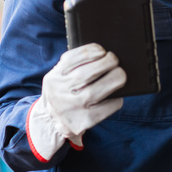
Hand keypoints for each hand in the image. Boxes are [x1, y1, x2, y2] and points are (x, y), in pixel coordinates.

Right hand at [27, 43, 125, 161]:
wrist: (52, 121)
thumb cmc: (63, 92)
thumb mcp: (58, 76)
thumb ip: (72, 64)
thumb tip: (102, 53)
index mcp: (54, 77)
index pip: (74, 58)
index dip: (93, 50)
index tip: (102, 51)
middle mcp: (61, 92)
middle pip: (89, 72)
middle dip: (107, 62)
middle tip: (114, 60)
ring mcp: (73, 108)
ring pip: (99, 90)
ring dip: (115, 78)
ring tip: (119, 74)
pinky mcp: (84, 121)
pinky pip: (108, 106)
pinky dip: (116, 98)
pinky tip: (116, 95)